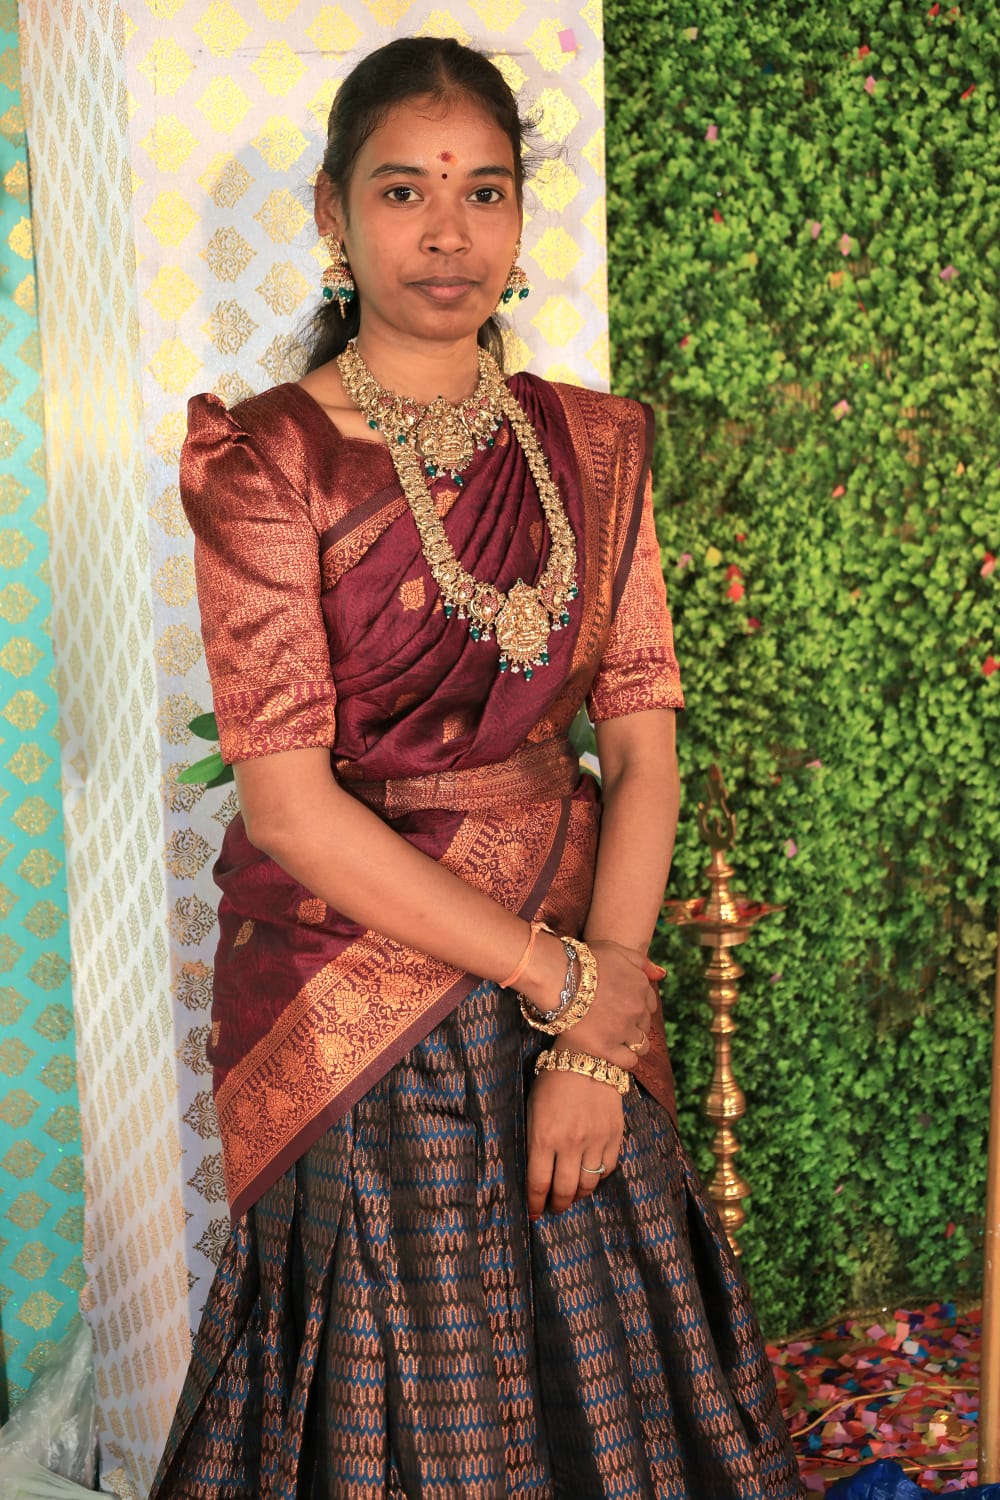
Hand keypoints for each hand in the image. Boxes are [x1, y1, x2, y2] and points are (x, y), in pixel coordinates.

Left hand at [525, 1066, 623, 1218]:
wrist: (588, 1055)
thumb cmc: (553, 1080)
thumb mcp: (532, 1108)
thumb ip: (534, 1140)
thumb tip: (534, 1170)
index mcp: (543, 1137)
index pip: (538, 1184)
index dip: (536, 1203)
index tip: (534, 1212)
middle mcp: (570, 1143)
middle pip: (564, 1191)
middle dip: (557, 1205)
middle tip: (554, 1208)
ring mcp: (595, 1141)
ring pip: (588, 1184)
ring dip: (578, 1195)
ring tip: (572, 1195)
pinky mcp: (614, 1135)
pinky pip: (608, 1169)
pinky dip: (599, 1177)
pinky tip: (591, 1175)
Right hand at [555, 938, 659, 1072]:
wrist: (556, 977)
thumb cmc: (583, 961)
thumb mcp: (616, 950)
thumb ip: (642, 962)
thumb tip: (662, 975)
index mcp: (641, 986)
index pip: (650, 1003)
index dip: (636, 1005)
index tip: (621, 1005)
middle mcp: (637, 1009)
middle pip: (644, 1023)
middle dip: (633, 1022)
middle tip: (612, 1020)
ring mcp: (623, 1029)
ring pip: (641, 1045)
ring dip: (632, 1043)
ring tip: (614, 1038)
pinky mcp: (606, 1047)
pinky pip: (628, 1061)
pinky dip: (625, 1059)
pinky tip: (613, 1052)